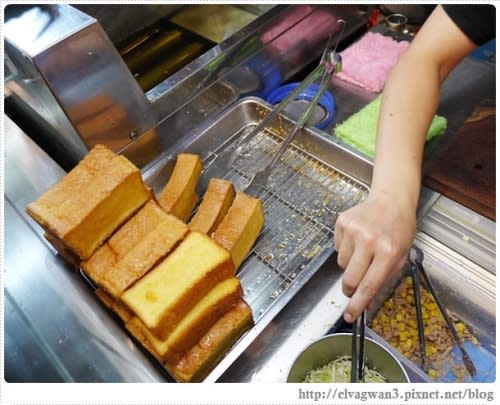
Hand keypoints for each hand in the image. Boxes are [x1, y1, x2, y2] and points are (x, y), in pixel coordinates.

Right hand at [334, 191, 415, 321]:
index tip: (350, 316)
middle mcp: (369, 241)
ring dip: (350, 264)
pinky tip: (357, 239)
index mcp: (388, 251)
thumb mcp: (400, 256)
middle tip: (353, 289)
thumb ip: (383, 280)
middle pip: (350, 278)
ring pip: (341, 264)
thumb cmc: (399, 229)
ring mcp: (353, 230)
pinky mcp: (342, 223)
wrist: (391, 200)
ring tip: (363, 251)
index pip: (369, 285)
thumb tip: (366, 302)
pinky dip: (345, 249)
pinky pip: (337, 248)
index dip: (358, 304)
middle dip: (350, 289)